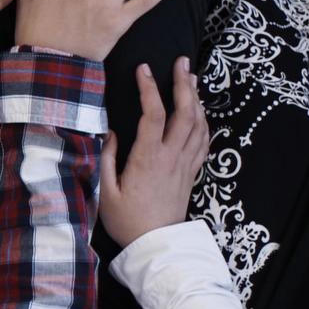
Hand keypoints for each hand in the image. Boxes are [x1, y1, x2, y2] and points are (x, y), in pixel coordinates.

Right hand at [100, 59, 208, 244]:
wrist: (155, 246)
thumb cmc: (127, 221)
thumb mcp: (105, 191)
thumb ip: (107, 158)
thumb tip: (111, 131)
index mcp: (149, 158)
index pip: (154, 114)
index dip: (150, 88)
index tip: (143, 69)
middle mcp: (172, 157)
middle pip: (185, 113)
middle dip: (184, 84)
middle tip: (181, 62)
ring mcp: (185, 165)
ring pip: (198, 124)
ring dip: (196, 99)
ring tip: (191, 79)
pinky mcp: (191, 173)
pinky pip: (204, 141)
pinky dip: (204, 122)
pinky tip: (200, 112)